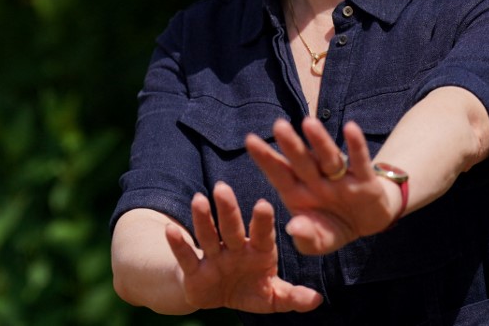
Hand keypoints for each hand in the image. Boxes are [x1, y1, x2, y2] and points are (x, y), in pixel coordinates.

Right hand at [164, 181, 322, 313]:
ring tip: (198, 199)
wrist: (219, 297)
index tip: (264, 205)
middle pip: (232, 227)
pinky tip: (171, 229)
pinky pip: (186, 256)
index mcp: (258, 251)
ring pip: (208, 235)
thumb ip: (292, 297)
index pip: (261, 234)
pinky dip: (178, 244)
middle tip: (223, 188)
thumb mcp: (273, 297)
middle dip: (228, 210)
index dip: (262, 222)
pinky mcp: (194, 271)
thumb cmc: (251, 289)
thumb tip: (317, 300)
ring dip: (203, 219)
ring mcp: (214, 257)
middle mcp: (235, 248)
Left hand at [245, 117, 398, 254]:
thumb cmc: (332, 228)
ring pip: (327, 157)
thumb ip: (306, 238)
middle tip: (278, 126)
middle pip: (301, 161)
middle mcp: (316, 179)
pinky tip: (351, 129)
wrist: (365, 225)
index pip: (279, 173)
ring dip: (319, 141)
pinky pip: (359, 161)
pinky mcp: (364, 179)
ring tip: (309, 123)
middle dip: (291, 145)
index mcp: (297, 192)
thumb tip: (294, 228)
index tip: (250, 140)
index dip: (265, 158)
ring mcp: (339, 177)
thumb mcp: (319, 241)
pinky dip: (356, 146)